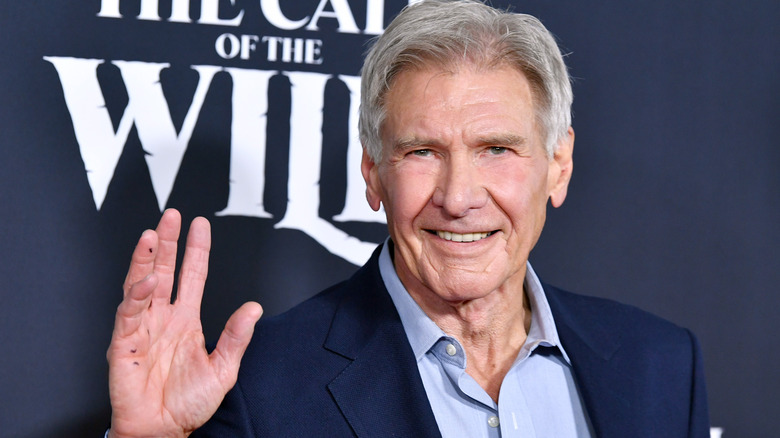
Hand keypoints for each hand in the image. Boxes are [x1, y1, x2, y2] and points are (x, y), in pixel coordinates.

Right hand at [107, 209, 262, 437]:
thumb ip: (236, 337)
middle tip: (171, 216)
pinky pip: (129, 314)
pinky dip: (136, 297)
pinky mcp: (124, 343)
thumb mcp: (222, 369)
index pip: (192, 275)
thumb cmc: (188, 404)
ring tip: (151, 234)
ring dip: (145, 259)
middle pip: (164, 270)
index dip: (196, 250)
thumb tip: (254, 308)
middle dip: (167, 243)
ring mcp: (142, 327)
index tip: (200, 224)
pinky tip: (146, 282)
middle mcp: (164, 318)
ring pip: (141, 284)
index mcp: (187, 320)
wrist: (163, 431)